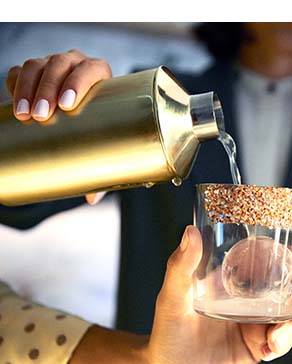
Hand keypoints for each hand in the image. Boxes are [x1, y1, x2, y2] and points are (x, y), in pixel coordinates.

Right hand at [6, 50, 111, 205]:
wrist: (83, 111)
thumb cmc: (101, 126)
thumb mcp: (105, 141)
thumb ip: (103, 166)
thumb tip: (93, 198)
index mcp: (100, 74)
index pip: (91, 69)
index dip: (79, 81)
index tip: (67, 105)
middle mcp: (77, 64)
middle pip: (60, 65)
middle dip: (48, 88)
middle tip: (41, 115)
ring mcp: (54, 64)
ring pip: (37, 65)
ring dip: (28, 88)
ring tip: (24, 115)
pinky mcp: (34, 72)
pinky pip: (19, 70)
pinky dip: (14, 84)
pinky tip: (13, 103)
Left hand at [66, 225, 291, 363]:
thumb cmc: (168, 331)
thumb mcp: (173, 296)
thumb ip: (181, 267)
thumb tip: (190, 231)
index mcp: (235, 276)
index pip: (270, 257)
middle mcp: (251, 295)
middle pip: (291, 286)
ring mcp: (257, 320)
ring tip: (274, 341)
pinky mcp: (259, 343)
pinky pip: (282, 340)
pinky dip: (281, 345)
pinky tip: (265, 351)